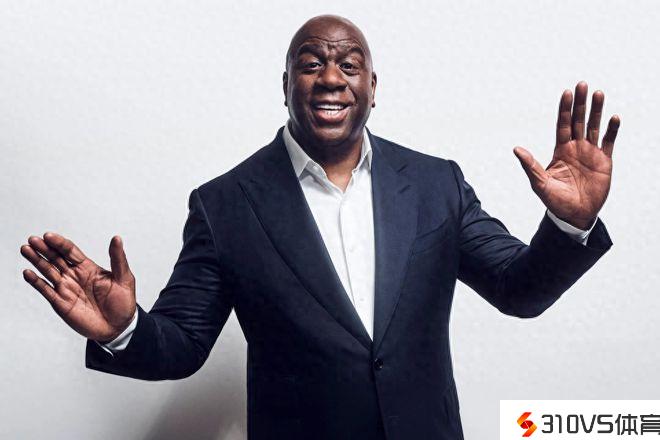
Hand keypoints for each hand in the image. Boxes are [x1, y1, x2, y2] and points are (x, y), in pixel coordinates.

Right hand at [20, 233, 135, 341]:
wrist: (118, 327)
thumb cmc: (123, 302)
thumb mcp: (124, 278)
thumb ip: (118, 258)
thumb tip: (116, 238)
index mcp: (88, 268)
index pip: (70, 251)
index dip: (59, 243)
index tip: (48, 236)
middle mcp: (74, 276)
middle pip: (56, 258)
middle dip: (44, 249)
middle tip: (32, 239)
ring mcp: (66, 289)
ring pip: (48, 271)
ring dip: (36, 261)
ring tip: (25, 249)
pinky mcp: (61, 303)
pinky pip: (46, 290)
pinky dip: (36, 282)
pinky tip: (28, 273)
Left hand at [514, 81, 619, 229]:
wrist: (574, 216)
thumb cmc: (555, 201)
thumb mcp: (540, 183)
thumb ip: (530, 165)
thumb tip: (516, 149)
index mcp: (560, 151)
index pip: (563, 124)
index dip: (564, 109)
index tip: (566, 92)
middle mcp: (576, 148)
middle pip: (579, 121)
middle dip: (580, 103)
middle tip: (582, 84)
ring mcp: (591, 154)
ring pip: (594, 127)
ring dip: (597, 111)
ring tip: (598, 93)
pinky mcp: (604, 162)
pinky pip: (609, 142)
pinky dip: (612, 130)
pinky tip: (614, 117)